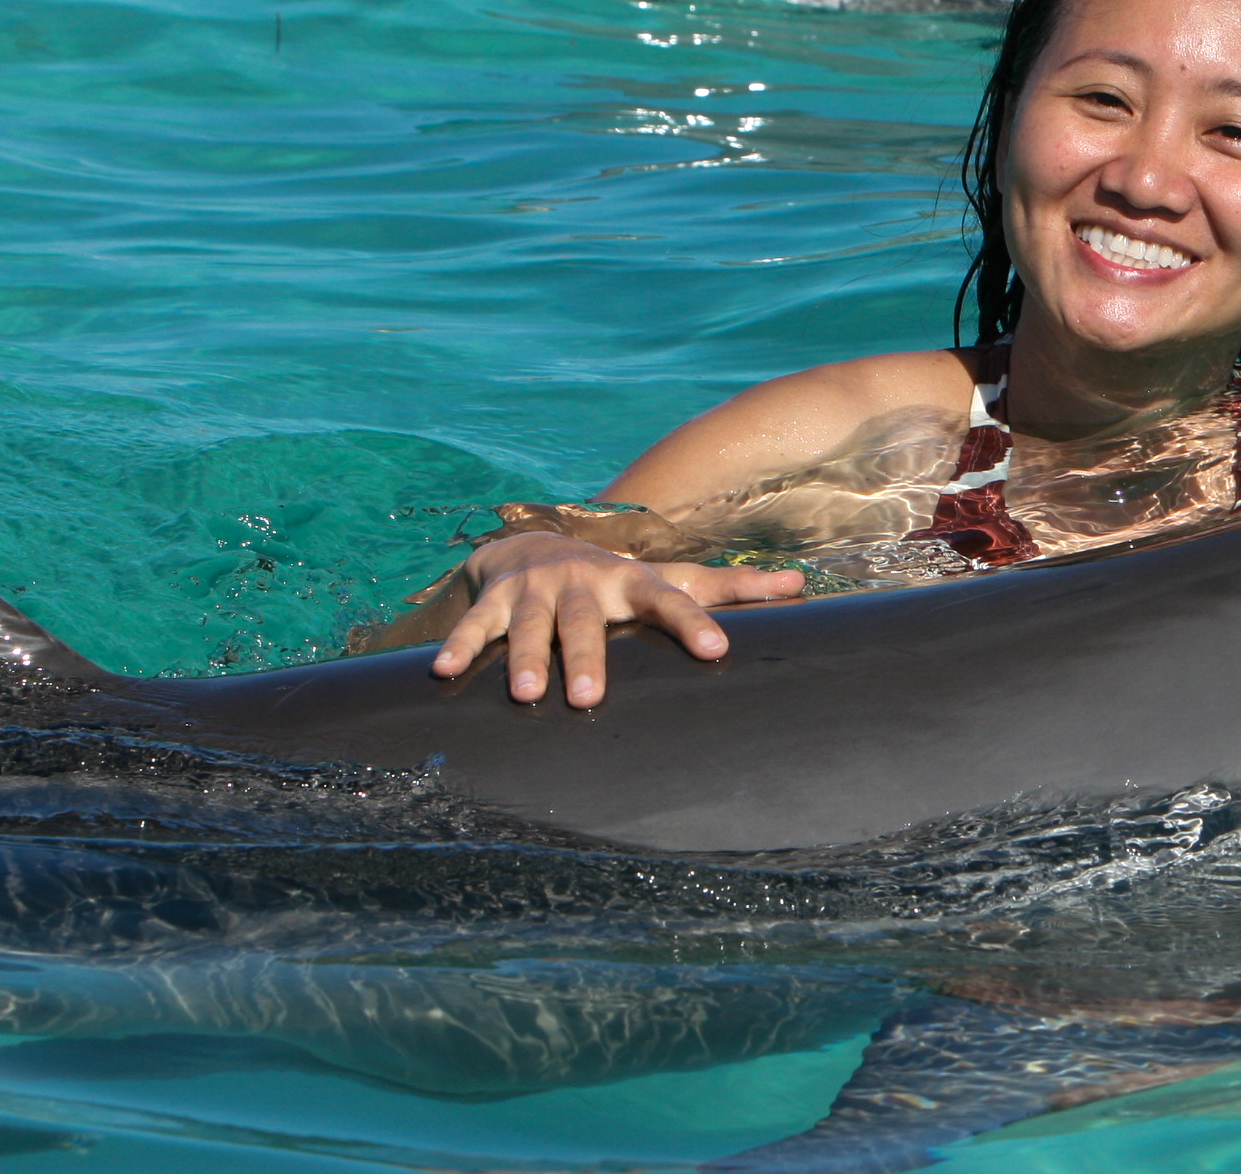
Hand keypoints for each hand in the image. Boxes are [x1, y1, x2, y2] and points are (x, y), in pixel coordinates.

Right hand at [429, 531, 801, 706]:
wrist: (535, 543)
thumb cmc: (617, 578)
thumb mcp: (669, 578)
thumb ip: (730, 587)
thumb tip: (800, 588)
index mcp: (633, 582)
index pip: (671, 599)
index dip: (693, 623)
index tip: (717, 651)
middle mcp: (585, 582)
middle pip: (588, 622)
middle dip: (587, 657)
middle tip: (588, 698)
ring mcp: (538, 589)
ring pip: (532, 625)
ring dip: (526, 657)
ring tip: (528, 694)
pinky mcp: (495, 597)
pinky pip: (475, 624)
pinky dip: (460, 646)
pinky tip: (441, 672)